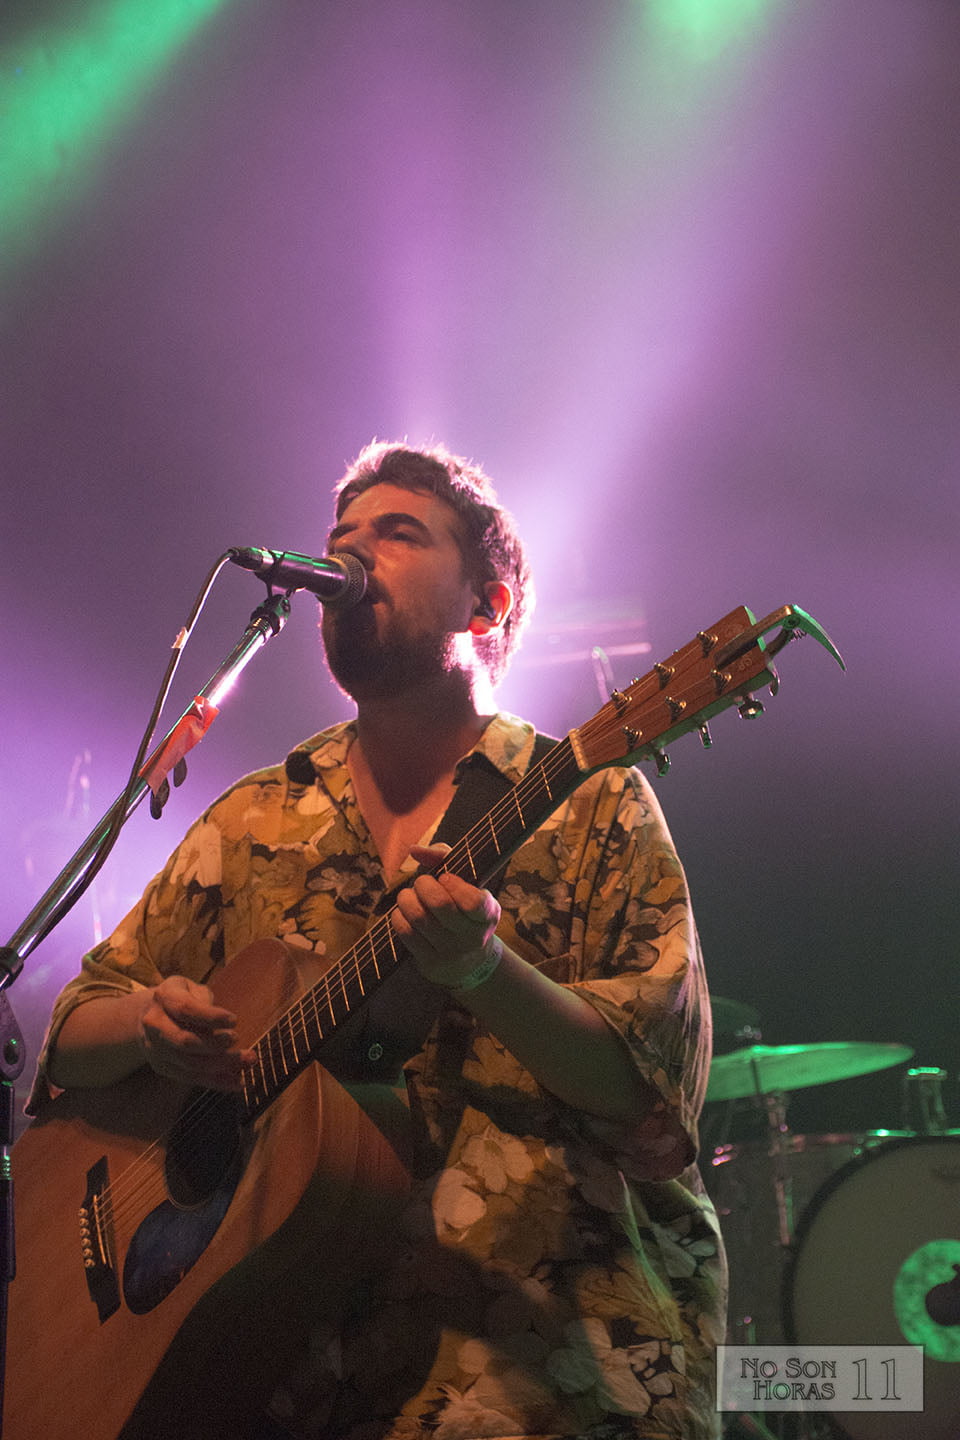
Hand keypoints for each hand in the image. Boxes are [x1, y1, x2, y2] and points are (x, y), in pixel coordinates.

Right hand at [138, 975, 255, 1089]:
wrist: (148, 1015)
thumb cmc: (181, 997)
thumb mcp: (192, 988)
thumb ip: (205, 1001)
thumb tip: (223, 1025)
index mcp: (164, 997)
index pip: (185, 1009)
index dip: (211, 1017)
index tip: (234, 1021)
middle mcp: (154, 1025)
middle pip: (185, 1041)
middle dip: (215, 1045)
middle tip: (237, 1039)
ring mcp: (156, 1049)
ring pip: (190, 1064)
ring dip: (222, 1066)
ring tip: (249, 1060)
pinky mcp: (163, 1067)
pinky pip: (192, 1078)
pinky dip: (216, 1082)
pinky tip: (238, 1082)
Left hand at [392, 844, 501, 988]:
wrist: (469, 961)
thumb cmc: (463, 910)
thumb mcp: (467, 885)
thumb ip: (445, 858)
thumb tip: (414, 850)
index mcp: (488, 915)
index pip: (473, 901)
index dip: (454, 885)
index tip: (445, 877)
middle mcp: (472, 937)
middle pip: (440, 904)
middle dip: (423, 884)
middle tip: (422, 882)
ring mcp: (451, 952)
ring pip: (418, 917)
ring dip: (406, 898)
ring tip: (409, 896)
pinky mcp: (430, 963)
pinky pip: (406, 932)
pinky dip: (399, 916)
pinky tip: (404, 913)